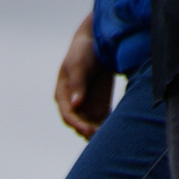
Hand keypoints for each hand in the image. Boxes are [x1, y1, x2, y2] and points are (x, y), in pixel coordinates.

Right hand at [55, 14, 113, 137]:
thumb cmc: (83, 51)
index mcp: (62, 94)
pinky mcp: (99, 105)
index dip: (77, 124)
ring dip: (98, 133)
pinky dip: (107, 128)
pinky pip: (102, 121)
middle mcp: (73, 103)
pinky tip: (116, 131)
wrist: (97, 40)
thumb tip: (75, 104)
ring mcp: (86, 106)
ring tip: (110, 137)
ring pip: (90, 126)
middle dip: (88, 132)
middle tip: (101, 136)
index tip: (88, 130)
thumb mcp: (78, 65)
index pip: (68, 115)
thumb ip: (77, 84)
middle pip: (79, 124)